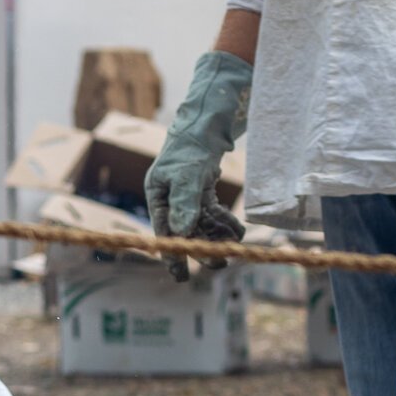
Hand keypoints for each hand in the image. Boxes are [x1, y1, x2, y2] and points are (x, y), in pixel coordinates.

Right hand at [144, 51, 252, 280]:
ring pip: (201, 224)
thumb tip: (181, 232)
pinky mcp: (202, 190)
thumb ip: (184, 203)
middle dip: (202, 248)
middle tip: (219, 265)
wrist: (208, 119)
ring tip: (234, 249)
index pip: (164, 230)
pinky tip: (238, 232)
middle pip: (184, 230)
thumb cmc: (191, 144)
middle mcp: (169, 198)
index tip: (183, 276)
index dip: (173, 254)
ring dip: (216, 237)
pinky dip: (224, 222)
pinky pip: (212, 213)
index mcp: (157, 195)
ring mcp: (186, 195)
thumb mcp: (187, 174)